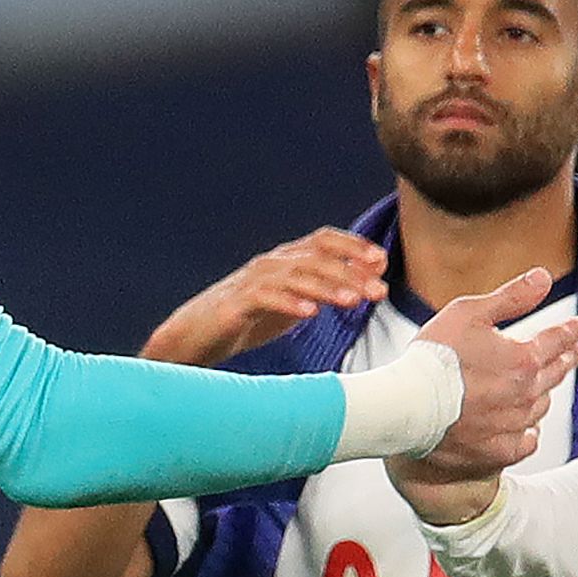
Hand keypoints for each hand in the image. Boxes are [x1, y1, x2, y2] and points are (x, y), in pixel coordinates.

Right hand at [141, 228, 387, 366]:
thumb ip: (327, 289)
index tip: (380, 261)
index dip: (352, 246)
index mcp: (285, 260)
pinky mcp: (234, 304)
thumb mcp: (295, 303)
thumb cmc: (248, 319)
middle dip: (350, 273)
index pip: (322, 240)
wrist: (196, 336)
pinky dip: (289, 303)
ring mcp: (251, 282)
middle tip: (378, 292)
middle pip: (315, 259)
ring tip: (352, 301)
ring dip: (327, 287)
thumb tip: (370, 278)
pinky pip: (265, 298)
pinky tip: (310, 313)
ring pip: (294, 276)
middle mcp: (270, 264)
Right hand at [385, 268, 577, 519]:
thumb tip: (544, 277)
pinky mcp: (499, 451)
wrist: (407, 408)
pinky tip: (528, 429)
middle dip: (568, 358)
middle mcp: (525, 393)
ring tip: (546, 386)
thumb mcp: (469, 313)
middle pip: (556, 372)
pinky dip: (528, 432)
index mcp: (523, 358)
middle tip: (576, 352)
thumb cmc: (433, 357)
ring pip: (541, 406)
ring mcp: (514, 424)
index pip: (558, 340)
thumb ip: (511, 297)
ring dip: (545, 392)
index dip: (570, 330)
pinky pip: (526, 441)